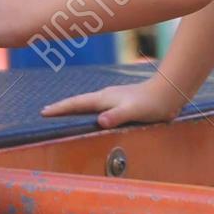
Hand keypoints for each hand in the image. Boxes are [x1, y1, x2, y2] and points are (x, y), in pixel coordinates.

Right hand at [41, 77, 183, 128]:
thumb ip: (117, 116)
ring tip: (63, 113)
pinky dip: (88, 110)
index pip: (77, 104)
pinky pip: (98, 106)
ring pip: (88, 103)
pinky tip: (92, 114)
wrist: (169, 93)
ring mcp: (113, 98)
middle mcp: (106, 96)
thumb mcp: (133, 112)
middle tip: (46, 112)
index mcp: (104, 99)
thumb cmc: (152, 103)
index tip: (44, 112)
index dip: (60, 108)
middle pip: (79, 102)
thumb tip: (100, 121)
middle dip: (62, 107)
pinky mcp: (121, 102)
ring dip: (75, 108)